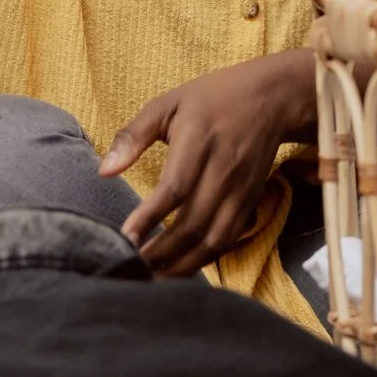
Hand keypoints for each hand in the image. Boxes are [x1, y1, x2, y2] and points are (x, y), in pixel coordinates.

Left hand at [102, 54, 306, 276]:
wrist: (273, 98)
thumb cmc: (213, 98)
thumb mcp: (168, 104)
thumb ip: (133, 136)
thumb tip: (104, 172)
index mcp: (199, 141)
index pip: (175, 188)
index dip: (149, 218)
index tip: (124, 239)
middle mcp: (223, 169)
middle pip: (194, 223)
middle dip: (162, 253)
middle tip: (131, 268)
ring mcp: (241, 189)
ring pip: (214, 239)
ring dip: (184, 265)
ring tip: (153, 279)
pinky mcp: (250, 201)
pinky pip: (228, 239)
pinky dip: (205, 260)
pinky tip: (180, 268)